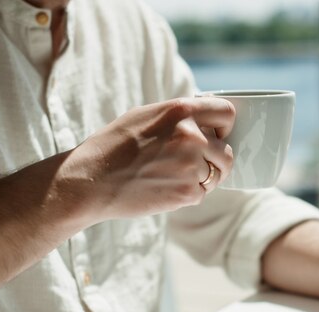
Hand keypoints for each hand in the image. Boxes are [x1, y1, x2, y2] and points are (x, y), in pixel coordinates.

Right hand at [71, 97, 234, 219]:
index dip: (225, 127)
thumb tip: (206, 118)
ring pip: (216, 175)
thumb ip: (180, 116)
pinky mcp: (187, 193)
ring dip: (201, 177)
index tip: (217, 134)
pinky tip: (164, 187)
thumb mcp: (146, 115)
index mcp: (182, 111)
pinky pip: (202, 193)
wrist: (91, 180)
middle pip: (227, 151)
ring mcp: (191, 167)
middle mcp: (192, 137)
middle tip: (193, 163)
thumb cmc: (114, 145)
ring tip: (173, 175)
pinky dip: (188, 193)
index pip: (227, 113)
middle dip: (215, 158)